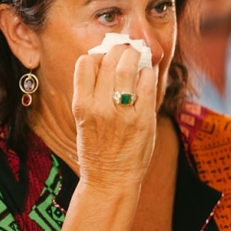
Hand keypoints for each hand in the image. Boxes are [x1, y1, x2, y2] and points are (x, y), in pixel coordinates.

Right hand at [72, 44, 157, 190]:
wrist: (110, 181)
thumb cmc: (97, 149)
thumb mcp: (83, 120)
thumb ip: (91, 92)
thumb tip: (106, 60)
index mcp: (81, 105)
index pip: (86, 63)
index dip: (97, 55)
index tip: (104, 57)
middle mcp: (100, 107)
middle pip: (109, 60)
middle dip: (119, 50)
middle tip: (126, 50)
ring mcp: (122, 113)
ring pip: (128, 67)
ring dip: (134, 55)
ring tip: (137, 56)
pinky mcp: (144, 119)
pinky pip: (147, 84)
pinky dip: (148, 73)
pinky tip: (147, 75)